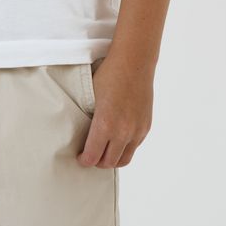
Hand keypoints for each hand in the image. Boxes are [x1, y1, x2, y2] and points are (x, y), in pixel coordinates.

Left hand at [76, 53, 152, 167]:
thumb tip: (80, 133)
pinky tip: (117, 139)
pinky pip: (134, 146)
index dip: (84, 160)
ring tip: (104, 152)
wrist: (134, 62)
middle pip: (108, 162)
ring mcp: (137, 130)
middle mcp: (123, 132)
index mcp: (105, 124)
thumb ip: (88, 119)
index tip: (80, 158)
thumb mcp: (91, 96)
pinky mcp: (145, 126)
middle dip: (97, 162)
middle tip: (90, 156)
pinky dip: (125, 148)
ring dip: (113, 159)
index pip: (93, 157)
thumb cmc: (109, 75)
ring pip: (124, 159)